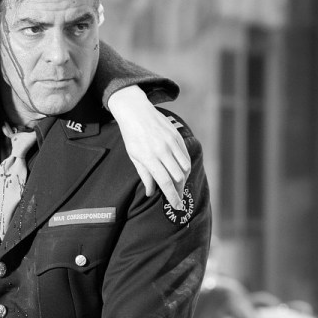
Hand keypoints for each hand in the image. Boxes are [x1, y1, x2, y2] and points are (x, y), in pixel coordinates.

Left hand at [107, 86, 190, 207]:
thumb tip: (151, 192)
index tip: (177, 206)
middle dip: (179, 190)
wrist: (136, 111)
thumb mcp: (134, 156)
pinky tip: (180, 171)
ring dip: (184, 179)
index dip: (172, 196)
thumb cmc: (131, 136)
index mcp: (149, 157)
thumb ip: (144, 174)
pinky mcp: (177, 136)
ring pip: (185, 167)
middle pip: (178, 176)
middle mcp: (162, 150)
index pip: (165, 182)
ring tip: (179, 185)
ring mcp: (171, 142)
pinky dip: (185, 166)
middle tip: (178, 198)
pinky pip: (186, 155)